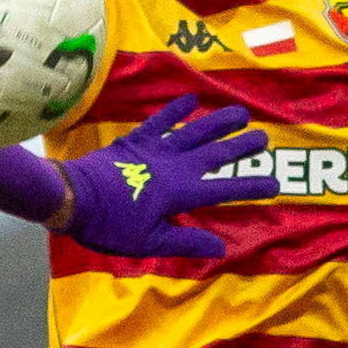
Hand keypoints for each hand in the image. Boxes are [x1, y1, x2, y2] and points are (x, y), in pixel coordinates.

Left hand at [54, 94, 274, 257]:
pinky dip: (174, 110)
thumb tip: (221, 248)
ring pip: (193, 132)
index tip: (274, 184)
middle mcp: (173, 167)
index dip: (250, 187)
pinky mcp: (135, 141)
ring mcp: (154, 150)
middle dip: (241, 146)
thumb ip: (185, 242)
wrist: (73, 198)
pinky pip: (159, 121)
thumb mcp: (149, 242)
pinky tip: (190, 99)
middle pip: (214, 154)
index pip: (223, 190)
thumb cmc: (110, 225)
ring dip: (217, 122)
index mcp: (179, 194)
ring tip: (240, 112)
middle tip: (265, 137)